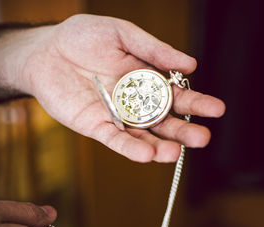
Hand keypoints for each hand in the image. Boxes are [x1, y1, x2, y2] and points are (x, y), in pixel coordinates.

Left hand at [16, 14, 225, 161]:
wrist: (45, 50)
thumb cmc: (83, 37)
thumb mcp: (123, 34)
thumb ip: (155, 50)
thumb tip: (192, 64)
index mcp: (147, 80)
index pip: (177, 95)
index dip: (197, 103)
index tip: (217, 109)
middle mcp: (136, 103)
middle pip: (165, 122)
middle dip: (183, 131)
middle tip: (202, 138)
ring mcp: (117, 117)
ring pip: (143, 137)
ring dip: (160, 147)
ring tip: (174, 153)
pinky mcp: (96, 126)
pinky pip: (116, 140)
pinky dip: (131, 148)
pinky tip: (147, 155)